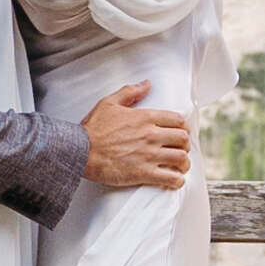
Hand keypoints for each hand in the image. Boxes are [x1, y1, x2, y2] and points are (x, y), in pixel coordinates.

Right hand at [81, 77, 190, 193]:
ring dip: (183, 164)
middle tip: (180, 149)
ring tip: (180, 167)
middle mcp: (151, 135)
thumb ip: (130, 92)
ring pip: (181, 159)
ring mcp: (149, 155)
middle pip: (183, 139)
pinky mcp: (144, 173)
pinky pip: (171, 178)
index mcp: (145, 117)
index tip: (180, 132)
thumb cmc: (92, 129)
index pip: (177, 120)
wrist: (80, 152)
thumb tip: (146, 84)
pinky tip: (174, 180)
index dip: (183, 127)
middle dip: (184, 145)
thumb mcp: (109, 103)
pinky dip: (177, 180)